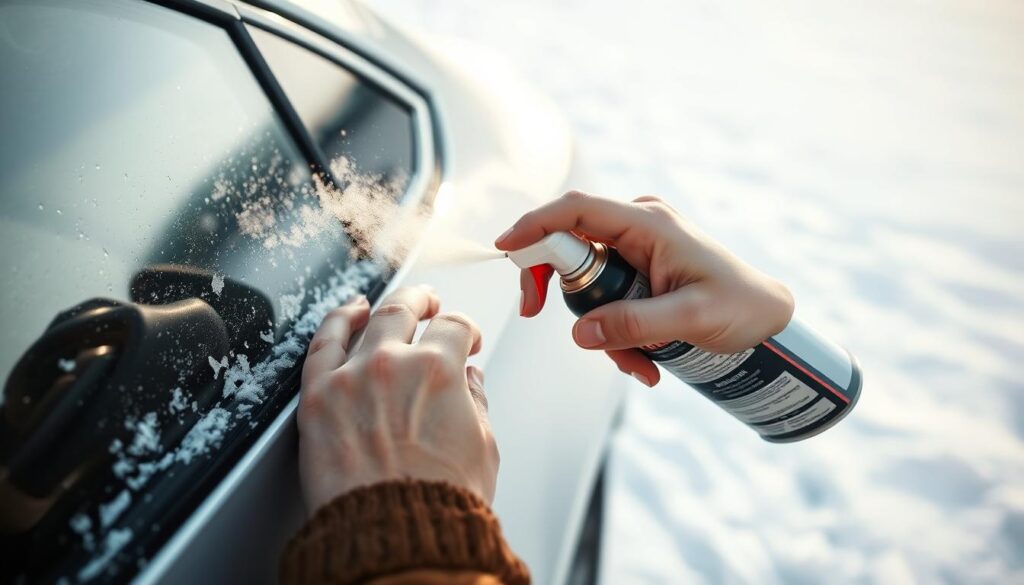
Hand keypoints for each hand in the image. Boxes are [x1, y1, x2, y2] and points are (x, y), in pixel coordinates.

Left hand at [296, 286, 496, 513]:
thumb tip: (472, 383)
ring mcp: (351, 376)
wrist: (394, 537)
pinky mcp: (316, 397)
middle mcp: (393, 363)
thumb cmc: (439, 502)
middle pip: (406, 309)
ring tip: (386, 303)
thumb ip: (477, 403)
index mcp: (439, 370)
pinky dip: (335, 322)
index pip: (455, 326)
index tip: (466, 340)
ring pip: (365, 320)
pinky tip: (346, 315)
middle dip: (423, 302)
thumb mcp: (482, 447)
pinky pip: (321, 344)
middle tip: (429, 304)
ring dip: (380, 305)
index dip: (465, 329)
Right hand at [494, 191, 793, 386]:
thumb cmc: (742, 307)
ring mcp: (637, 245)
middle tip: (535, 313)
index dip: (535, 224)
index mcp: (649, 223)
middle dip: (555, 286)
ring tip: (638, 364)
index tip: (506, 247)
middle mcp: (638, 225)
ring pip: (585, 279)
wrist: (768, 315)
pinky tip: (646, 361)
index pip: (576, 210)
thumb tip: (580, 334)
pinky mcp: (638, 267)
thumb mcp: (690, 320)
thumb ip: (634, 324)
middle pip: (568, 242)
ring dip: (597, 324)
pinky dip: (614, 329)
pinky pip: (604, 294)